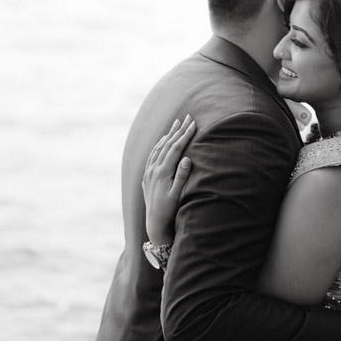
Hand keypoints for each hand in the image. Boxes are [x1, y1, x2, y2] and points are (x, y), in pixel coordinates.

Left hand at [142, 116, 195, 245]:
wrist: (154, 223)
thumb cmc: (169, 210)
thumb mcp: (177, 195)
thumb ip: (182, 176)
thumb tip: (187, 159)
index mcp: (163, 172)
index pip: (176, 148)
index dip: (185, 135)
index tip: (193, 124)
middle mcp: (154, 169)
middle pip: (167, 144)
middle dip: (178, 130)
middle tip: (187, 117)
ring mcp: (149, 172)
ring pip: (159, 148)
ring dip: (168, 135)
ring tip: (176, 124)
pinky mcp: (147, 176)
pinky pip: (153, 155)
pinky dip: (159, 145)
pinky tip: (162, 141)